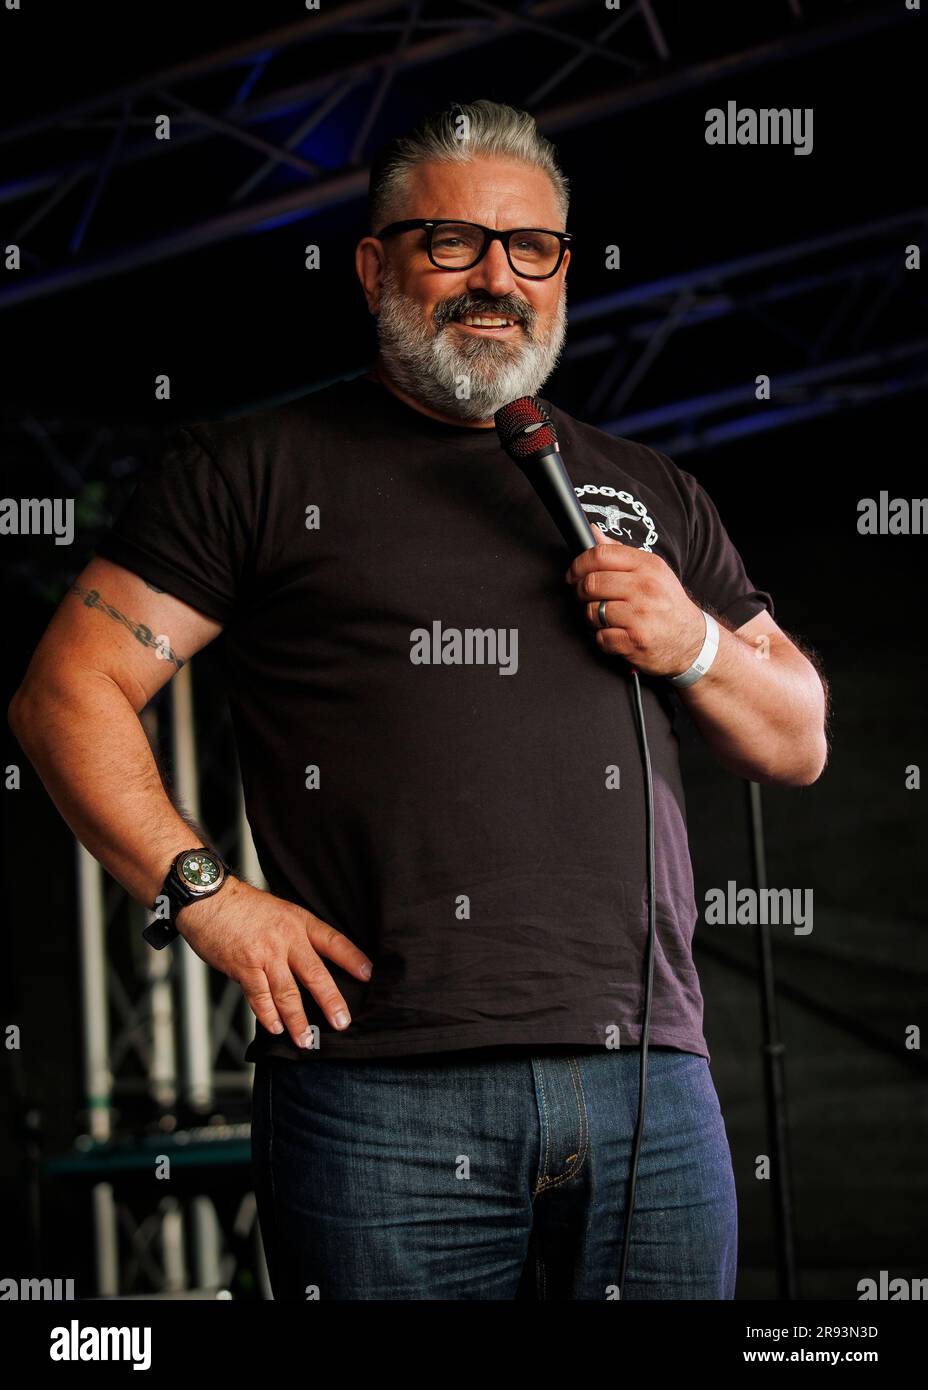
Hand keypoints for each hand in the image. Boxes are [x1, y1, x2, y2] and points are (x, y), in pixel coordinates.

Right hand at [175, 875, 372, 1048]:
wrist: (208, 898)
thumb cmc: (242, 907)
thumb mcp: (280, 912)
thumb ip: (295, 936)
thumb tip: (311, 966)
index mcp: (300, 922)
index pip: (334, 942)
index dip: (353, 959)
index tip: (369, 975)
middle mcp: (287, 938)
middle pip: (316, 974)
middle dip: (331, 1002)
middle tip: (341, 1022)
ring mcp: (265, 953)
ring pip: (288, 993)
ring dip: (298, 1020)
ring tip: (306, 1040)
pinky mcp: (244, 966)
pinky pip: (260, 996)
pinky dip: (268, 1015)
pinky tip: (276, 1028)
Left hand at [564, 523, 705, 677]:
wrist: (692, 640)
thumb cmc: (666, 603)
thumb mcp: (651, 571)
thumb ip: (619, 553)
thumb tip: (592, 532)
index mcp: (648, 566)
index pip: (600, 555)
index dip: (578, 564)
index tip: (573, 574)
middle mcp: (645, 588)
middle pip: (591, 583)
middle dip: (581, 593)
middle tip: (587, 598)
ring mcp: (640, 616)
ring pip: (592, 611)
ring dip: (592, 617)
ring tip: (606, 617)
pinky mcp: (635, 640)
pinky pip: (600, 637)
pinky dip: (602, 638)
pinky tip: (616, 634)